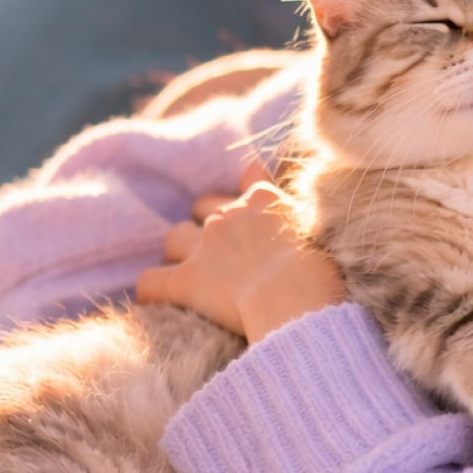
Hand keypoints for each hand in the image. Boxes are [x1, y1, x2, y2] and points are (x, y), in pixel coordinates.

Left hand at [136, 158, 343, 341]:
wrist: (299, 301)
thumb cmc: (320, 272)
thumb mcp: (320, 227)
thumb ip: (293, 202)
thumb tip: (259, 171)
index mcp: (263, 199)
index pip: (245, 184)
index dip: (246, 202)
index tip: (252, 220)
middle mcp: (229, 215)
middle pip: (204, 209)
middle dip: (210, 227)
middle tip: (226, 255)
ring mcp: (205, 245)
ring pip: (175, 239)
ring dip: (180, 252)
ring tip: (192, 273)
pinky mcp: (186, 280)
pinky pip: (151, 281)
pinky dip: (152, 290)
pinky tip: (157, 299)